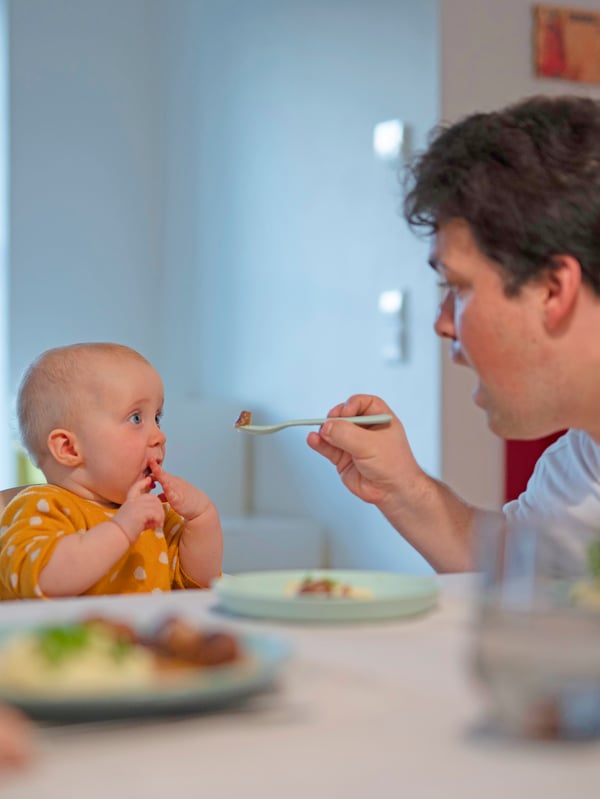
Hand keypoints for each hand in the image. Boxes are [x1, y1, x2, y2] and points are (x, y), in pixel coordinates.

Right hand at [111, 476, 164, 541]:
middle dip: (159, 509)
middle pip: (153, 498)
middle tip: (159, 521)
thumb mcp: (132, 519)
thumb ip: (142, 515)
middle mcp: (133, 501)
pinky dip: (159, 520)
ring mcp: (136, 506)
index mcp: (129, 502)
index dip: (143, 483)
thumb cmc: (123, 532)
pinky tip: (156, 526)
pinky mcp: (140, 512)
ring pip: (156, 505)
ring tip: (158, 525)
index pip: (136, 488)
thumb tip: (154, 519)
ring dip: (160, 516)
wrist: (115, 536)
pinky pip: (156, 513)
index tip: (148, 478)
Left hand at [148, 458, 213, 520]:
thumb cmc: (187, 501)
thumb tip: (157, 496)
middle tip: (149, 460)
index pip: (160, 473)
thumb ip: (165, 493)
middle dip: (156, 468)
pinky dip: (168, 490)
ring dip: (161, 476)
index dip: (153, 468)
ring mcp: (177, 490)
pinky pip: (173, 494)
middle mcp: (174, 483)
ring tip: (155, 470)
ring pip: (167, 482)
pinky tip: (165, 487)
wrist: (201, 506)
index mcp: (172, 482)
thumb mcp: (175, 494)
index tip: (147, 461)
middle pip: (163, 474)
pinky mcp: (179, 500)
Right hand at [307, 394, 422, 508]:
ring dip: (324, 432)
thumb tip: (329, 427)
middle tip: (330, 425)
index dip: (352, 405)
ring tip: (320, 434)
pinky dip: (319, 443)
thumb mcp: (371, 445)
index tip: (345, 413)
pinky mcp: (344, 458)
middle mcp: (366, 431)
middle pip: (344, 416)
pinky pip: (328, 447)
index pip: (363, 403)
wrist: (392, 493)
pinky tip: (314, 440)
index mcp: (380, 420)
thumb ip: (347, 434)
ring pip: (334, 432)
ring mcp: (354, 444)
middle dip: (335, 420)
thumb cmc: (395, 467)